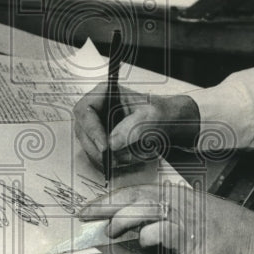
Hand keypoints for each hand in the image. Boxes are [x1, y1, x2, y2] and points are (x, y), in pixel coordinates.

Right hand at [72, 84, 200, 172]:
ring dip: (110, 157)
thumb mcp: (150, 117)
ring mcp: (98, 125)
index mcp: (105, 93)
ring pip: (91, 147)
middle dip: (100, 149)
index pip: (85, 111)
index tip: (105, 147)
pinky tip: (132, 158)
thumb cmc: (160, 113)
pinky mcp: (102, 140)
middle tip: (114, 160)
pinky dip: (114, 161)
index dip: (91, 130)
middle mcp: (97, 109)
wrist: (169, 123)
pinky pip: (99, 155)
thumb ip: (132, 128)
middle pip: (84, 132)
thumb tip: (112, 144)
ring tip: (133, 156)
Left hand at [79, 182, 253, 253]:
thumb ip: (170, 221)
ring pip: (144, 211)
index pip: (140, 191)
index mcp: (181, 196)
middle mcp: (181, 202)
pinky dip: (148, 237)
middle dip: (107, 205)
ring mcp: (186, 218)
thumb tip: (143, 231)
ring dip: (123, 221)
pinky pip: (161, 233)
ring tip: (109, 230)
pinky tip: (144, 242)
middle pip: (135, 198)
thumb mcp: (198, 219)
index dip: (115, 197)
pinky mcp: (191, 236)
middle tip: (85, 213)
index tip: (95, 204)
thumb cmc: (230, 233)